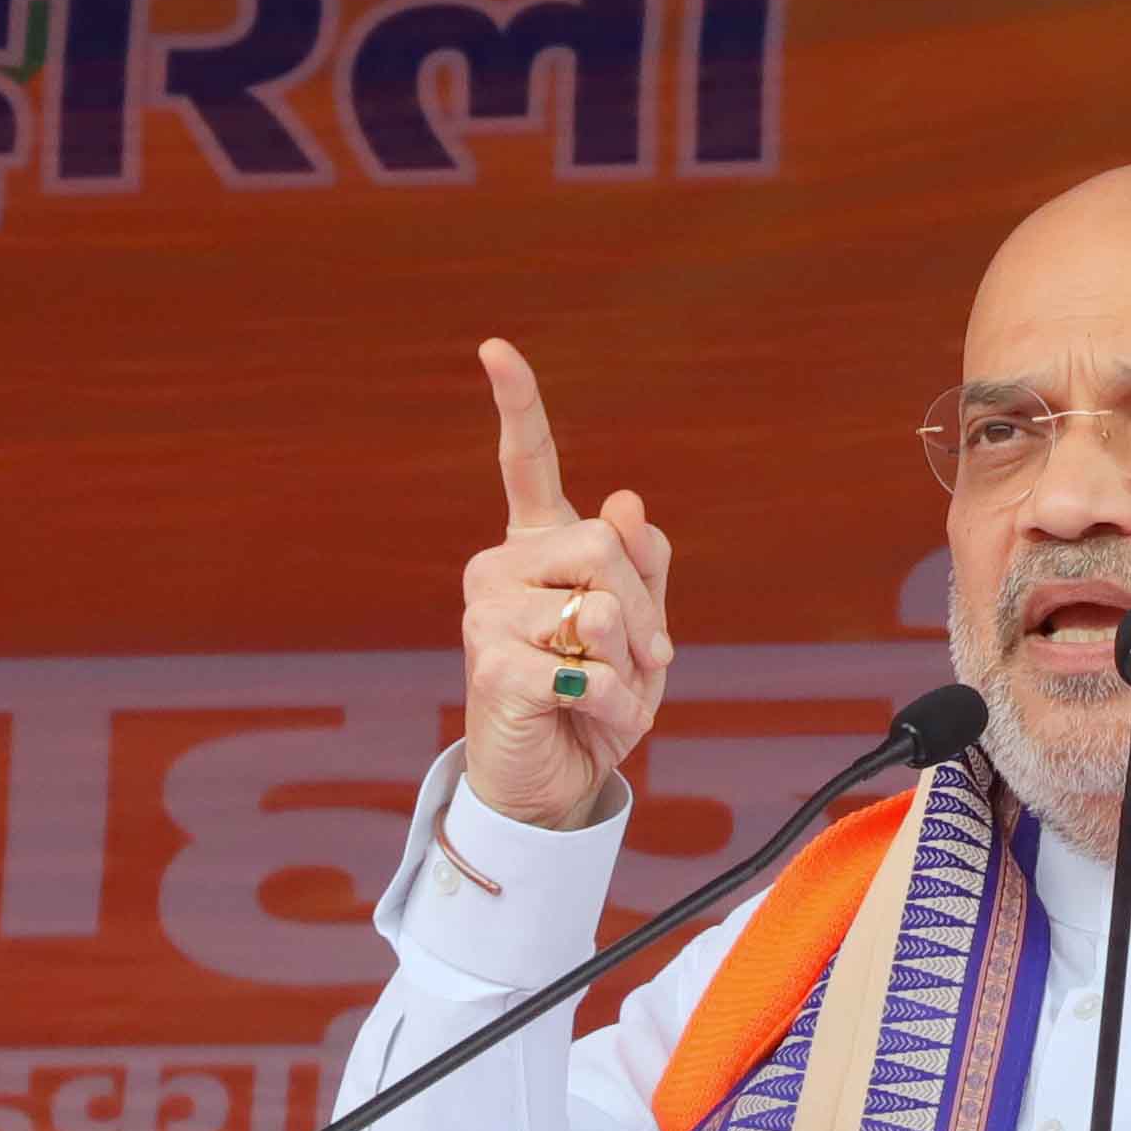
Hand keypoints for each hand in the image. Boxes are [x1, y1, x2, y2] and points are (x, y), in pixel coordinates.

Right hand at [458, 339, 673, 831]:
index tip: (494, 347)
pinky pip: (586, 667)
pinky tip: (584, 718)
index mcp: (536, 547)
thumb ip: (643, 564)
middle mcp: (500, 566)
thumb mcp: (643, 630)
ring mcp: (487, 612)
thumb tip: (624, 499)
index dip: (516, 403)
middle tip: (635, 664)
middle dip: (644, 609)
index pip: (527, 463)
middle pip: (605, 541)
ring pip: (601, 605)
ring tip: (604, 695)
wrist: (553, 783)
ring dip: (632, 666)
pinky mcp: (490, 663)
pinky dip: (611, 703)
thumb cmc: (595, 701)